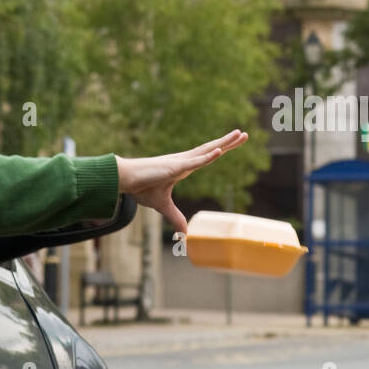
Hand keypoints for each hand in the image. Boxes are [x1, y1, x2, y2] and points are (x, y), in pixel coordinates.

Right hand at [114, 130, 248, 232]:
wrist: (124, 180)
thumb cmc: (140, 187)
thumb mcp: (162, 206)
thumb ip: (175, 217)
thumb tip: (184, 234)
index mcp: (182, 168)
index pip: (206, 157)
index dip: (220, 149)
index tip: (233, 143)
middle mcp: (183, 161)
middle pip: (211, 150)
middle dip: (228, 142)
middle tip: (244, 134)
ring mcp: (179, 162)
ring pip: (206, 151)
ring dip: (223, 143)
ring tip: (239, 134)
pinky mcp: (173, 166)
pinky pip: (194, 161)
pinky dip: (207, 157)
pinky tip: (219, 151)